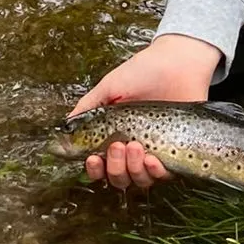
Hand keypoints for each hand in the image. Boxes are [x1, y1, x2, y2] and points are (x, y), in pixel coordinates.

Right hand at [67, 35, 219, 192]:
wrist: (176, 63)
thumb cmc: (143, 72)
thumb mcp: (109, 87)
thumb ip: (88, 108)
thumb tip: (66, 127)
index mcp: (116, 135)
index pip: (101, 166)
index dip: (95, 169)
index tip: (94, 158)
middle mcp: (134, 148)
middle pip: (118, 178)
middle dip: (115, 167)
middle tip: (119, 145)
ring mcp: (155, 152)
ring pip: (139, 180)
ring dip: (133, 169)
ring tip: (135, 146)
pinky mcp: (176, 153)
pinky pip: (164, 176)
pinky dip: (155, 172)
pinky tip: (152, 159)